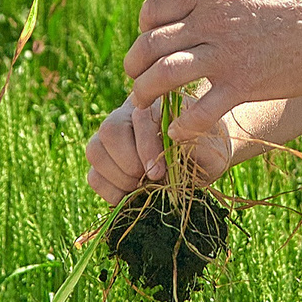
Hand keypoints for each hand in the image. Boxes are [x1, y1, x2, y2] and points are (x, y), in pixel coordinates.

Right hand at [83, 94, 240, 202]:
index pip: (137, 119)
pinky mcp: (105, 164)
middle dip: (128, 162)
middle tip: (149, 180)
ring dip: (118, 177)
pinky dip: (109, 191)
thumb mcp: (209, 146)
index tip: (159, 172)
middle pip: (109, 130)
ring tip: (141, 187)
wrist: (204, 160)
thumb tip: (172, 148)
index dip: (145, 147)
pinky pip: (93, 176)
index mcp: (154, 105)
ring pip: (95, 151)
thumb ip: (194, 144)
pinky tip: (131, 196)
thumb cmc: (207, 149)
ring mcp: (112, 140)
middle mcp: (127, 116)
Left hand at [123, 0, 301, 145]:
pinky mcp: (244, 84)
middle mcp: (213, 22)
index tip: (147, 42)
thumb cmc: (299, 3)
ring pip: (165, 74)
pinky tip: (177, 132)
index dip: (143, 27)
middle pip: (151, 43)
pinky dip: (182, 125)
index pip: (154, 8)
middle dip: (134, 64)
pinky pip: (201, 109)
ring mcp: (227, 54)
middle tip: (134, 78)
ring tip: (142, 106)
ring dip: (146, 92)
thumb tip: (194, 0)